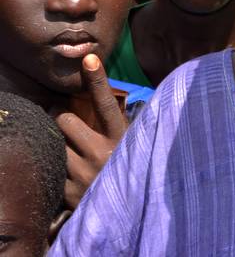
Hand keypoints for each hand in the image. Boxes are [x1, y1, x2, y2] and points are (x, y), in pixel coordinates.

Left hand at [53, 54, 127, 208]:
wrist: (130, 218)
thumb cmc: (136, 174)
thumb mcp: (138, 148)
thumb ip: (129, 128)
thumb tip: (130, 100)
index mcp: (123, 139)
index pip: (107, 104)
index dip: (98, 80)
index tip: (89, 58)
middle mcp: (103, 154)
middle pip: (64, 120)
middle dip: (63, 120)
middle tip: (69, 125)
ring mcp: (83, 174)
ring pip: (54, 144)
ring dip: (60, 146)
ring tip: (74, 153)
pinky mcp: (68, 192)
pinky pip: (52, 169)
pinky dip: (58, 170)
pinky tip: (73, 176)